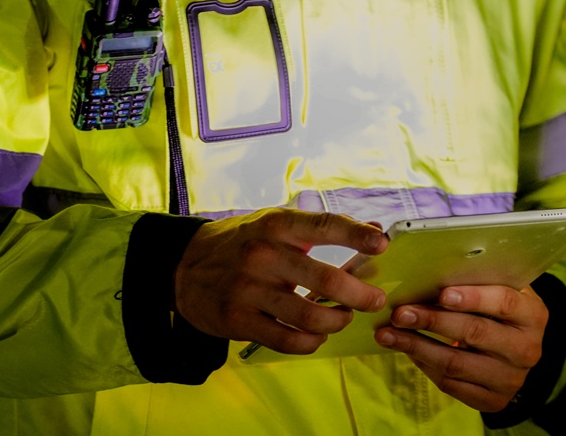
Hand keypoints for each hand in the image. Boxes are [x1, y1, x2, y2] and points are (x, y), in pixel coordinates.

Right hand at [173, 209, 388, 352]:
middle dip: (358, 295)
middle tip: (374, 301)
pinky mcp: (237, 321)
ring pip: (309, 317)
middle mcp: (263, 255)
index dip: (356, 235)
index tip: (382, 245)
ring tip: (342, 319)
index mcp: (277, 225)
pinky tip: (316, 337)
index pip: (324, 226)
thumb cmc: (242, 242)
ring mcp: (248, 290)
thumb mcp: (276, 223)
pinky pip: (286, 340)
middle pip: (325, 280)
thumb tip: (375, 229)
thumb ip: (322, 228)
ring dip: (336, 322)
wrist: (182, 266)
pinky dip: (310, 342)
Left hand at [376, 283, 548, 412]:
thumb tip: (434, 270)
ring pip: (457, 363)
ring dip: (418, 347)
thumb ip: (482, 282)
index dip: (473, 297)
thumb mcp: (504, 292)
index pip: (504, 303)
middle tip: (401, 313)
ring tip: (390, 334)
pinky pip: (451, 385)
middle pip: (475, 333)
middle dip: (433, 321)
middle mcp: (527, 349)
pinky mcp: (493, 401)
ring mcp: (511, 379)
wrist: (518, 354)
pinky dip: (425, 366)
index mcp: (534, 315)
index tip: (441, 294)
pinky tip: (409, 351)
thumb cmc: (502, 312)